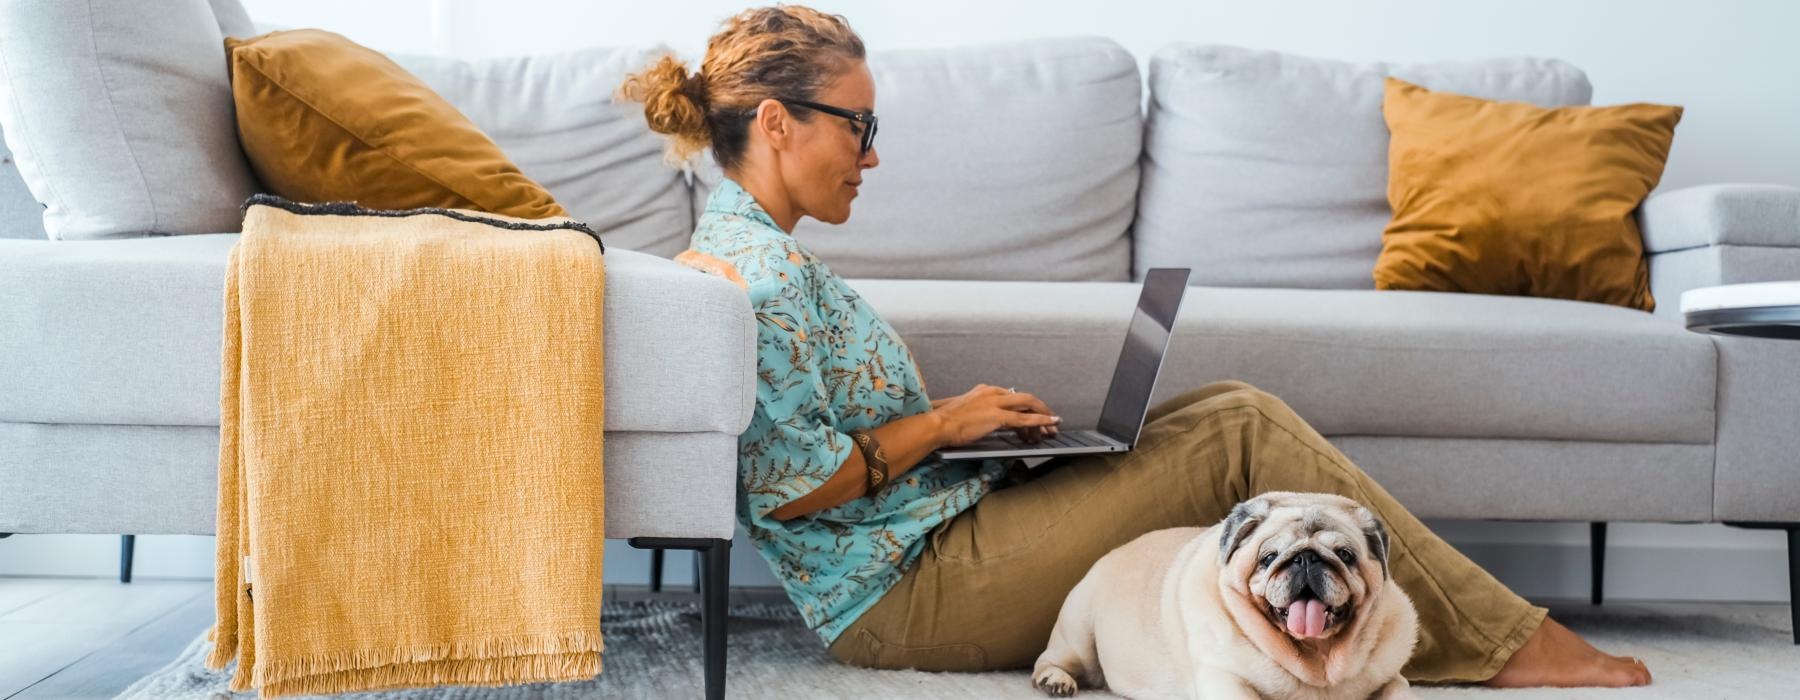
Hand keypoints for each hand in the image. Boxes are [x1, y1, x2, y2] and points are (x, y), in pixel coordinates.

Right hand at [931, 384, 1061, 447]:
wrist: (937, 425)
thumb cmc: (945, 422)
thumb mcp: (965, 412)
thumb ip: (978, 412)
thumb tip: (985, 420)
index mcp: (985, 390)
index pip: (1012, 396)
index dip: (1025, 407)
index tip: (1031, 418)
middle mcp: (993, 392)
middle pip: (1025, 397)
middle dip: (1040, 408)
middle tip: (1051, 420)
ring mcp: (996, 403)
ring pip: (1028, 404)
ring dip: (1044, 415)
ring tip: (1053, 426)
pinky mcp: (997, 416)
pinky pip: (1025, 418)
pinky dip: (1041, 421)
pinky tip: (1050, 424)